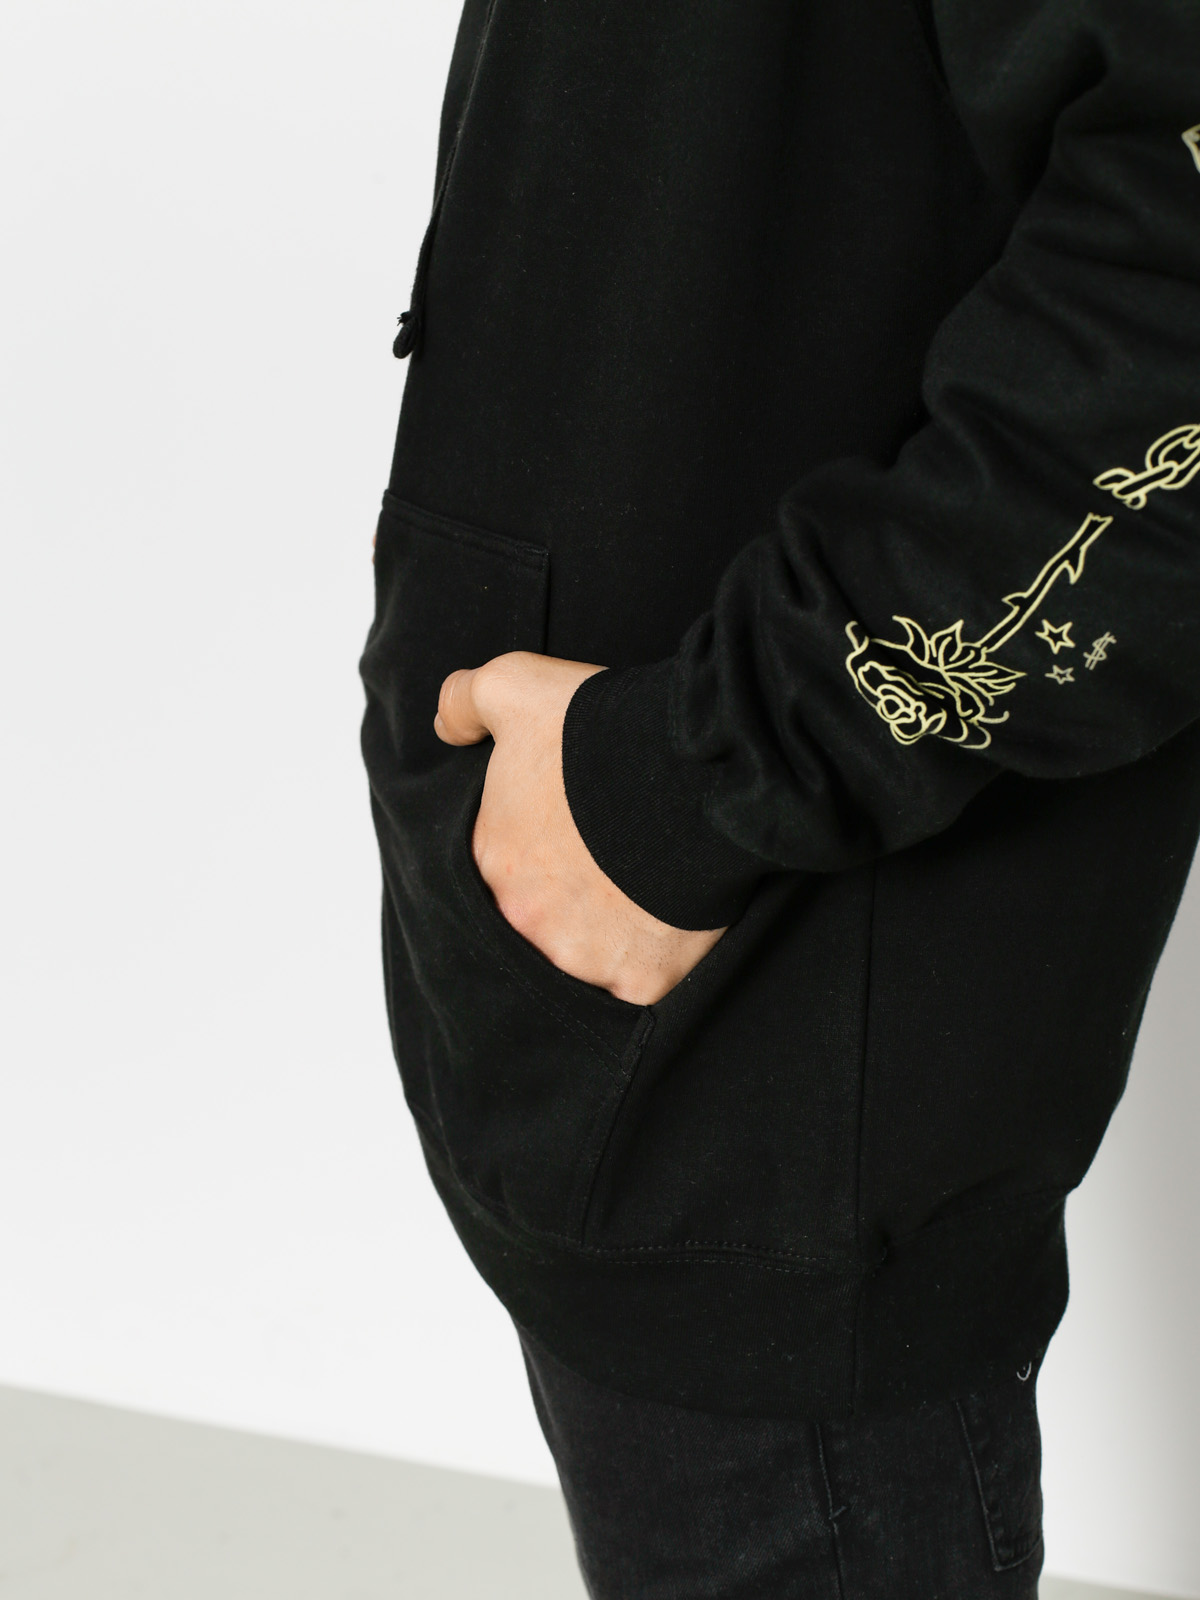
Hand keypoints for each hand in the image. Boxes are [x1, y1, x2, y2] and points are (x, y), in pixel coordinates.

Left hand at [435, 652, 726, 1004]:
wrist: (689, 765)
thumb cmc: (600, 728)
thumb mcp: (514, 685)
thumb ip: (464, 700)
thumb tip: (445, 728)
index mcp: (491, 863)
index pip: (504, 870)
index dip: (538, 850)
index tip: (571, 831)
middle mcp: (525, 922)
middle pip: (542, 920)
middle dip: (568, 898)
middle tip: (610, 863)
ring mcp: (583, 959)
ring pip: (589, 957)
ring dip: (610, 932)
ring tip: (645, 887)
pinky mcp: (642, 982)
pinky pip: (644, 984)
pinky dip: (656, 959)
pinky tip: (673, 920)